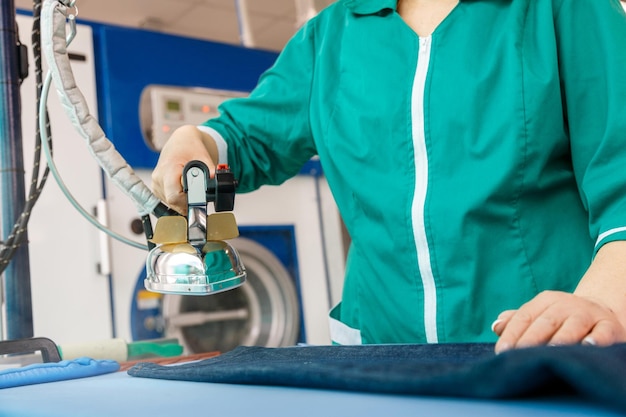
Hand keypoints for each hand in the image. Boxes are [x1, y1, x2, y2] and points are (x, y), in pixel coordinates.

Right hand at [151, 125, 216, 213]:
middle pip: (173, 202)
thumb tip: (216, 184)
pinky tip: (184, 188)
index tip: (200, 198)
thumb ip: (210, 172)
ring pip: (172, 204)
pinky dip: (179, 198)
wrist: (181, 141)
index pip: (174, 196)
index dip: (189, 201)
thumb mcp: (203, 157)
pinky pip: (169, 201)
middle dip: (189, 201)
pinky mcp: (157, 188)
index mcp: (168, 168)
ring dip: (184, 200)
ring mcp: (156, 184)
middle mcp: (158, 178)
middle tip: (199, 193)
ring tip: (191, 186)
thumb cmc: (190, 147)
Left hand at [492, 290, 625, 353]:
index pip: (525, 317)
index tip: (502, 352)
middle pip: (546, 322)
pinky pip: (603, 332)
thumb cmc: (560, 319)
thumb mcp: (539, 315)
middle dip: (532, 339)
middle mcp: (565, 305)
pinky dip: (596, 339)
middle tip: (522, 355)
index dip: (512, 334)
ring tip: (551, 351)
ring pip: (572, 326)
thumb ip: (517, 321)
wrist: (599, 312)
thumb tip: (496, 326)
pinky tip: (587, 346)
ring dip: (562, 339)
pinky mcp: (609, 326)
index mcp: (545, 301)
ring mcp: (588, 314)